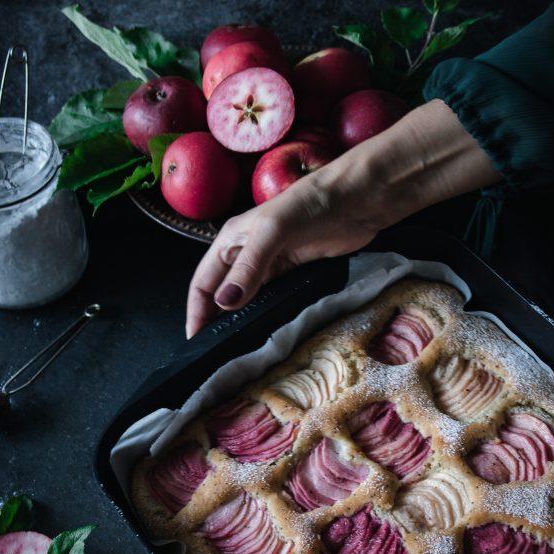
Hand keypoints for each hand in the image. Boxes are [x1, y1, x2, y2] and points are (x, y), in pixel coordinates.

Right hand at [186, 99, 498, 336]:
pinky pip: (271, 297)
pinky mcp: (294, 271)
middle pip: (222, 292)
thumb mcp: (273, 232)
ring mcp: (271, 263)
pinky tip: (265, 329)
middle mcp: (246, 252)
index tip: (196, 341)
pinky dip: (264, 313)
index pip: (203, 282)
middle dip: (215, 320)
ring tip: (236, 348)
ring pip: (246, 297)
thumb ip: (249, 268)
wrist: (357, 200)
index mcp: (231, 240)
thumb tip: (225, 303)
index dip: (197, 311)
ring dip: (239, 319)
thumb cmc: (312, 204)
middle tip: (215, 353)